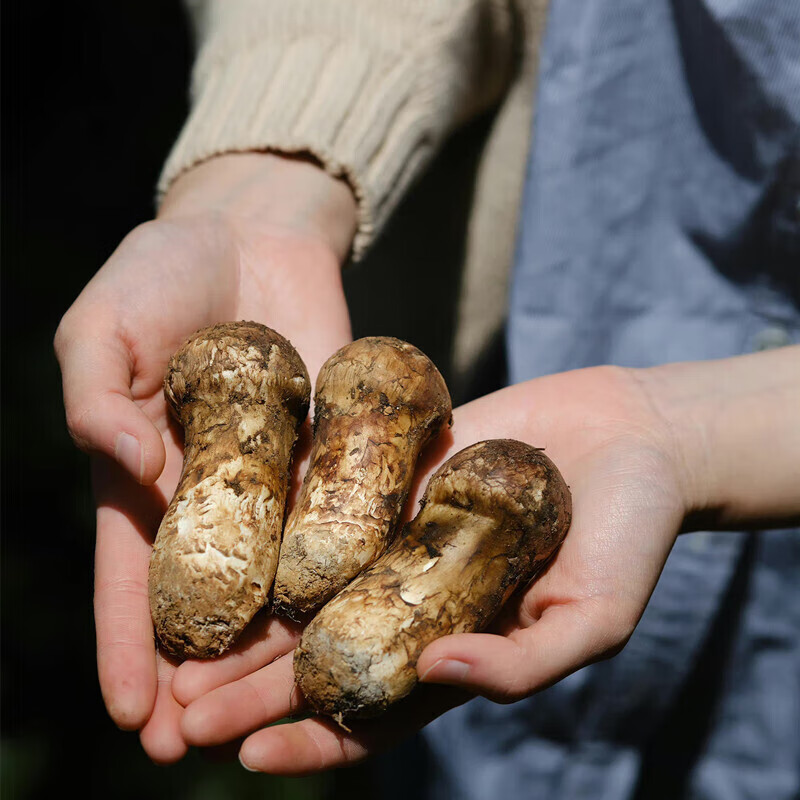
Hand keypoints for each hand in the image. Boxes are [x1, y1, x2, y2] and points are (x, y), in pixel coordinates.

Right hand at [54, 152, 356, 761]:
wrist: (253, 231)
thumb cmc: (160, 272)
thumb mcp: (99, 329)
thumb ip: (96, 399)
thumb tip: (127, 468)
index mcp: (148, 472)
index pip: (133, 576)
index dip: (129, 645)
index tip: (134, 717)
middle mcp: (220, 489)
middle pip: (212, 595)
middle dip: (204, 670)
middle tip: (204, 747)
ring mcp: (285, 473)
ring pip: (283, 569)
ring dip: (278, 637)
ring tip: (282, 706)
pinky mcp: (339, 445)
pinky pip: (346, 508)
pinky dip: (350, 558)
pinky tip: (360, 613)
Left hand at [171, 365, 690, 771]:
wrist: (632, 437)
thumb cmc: (632, 535)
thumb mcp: (595, 618)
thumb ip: (523, 662)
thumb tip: (438, 675)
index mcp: (458, 645)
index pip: (374, 710)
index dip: (314, 740)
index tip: (250, 758)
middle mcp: (417, 595)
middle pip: (320, 652)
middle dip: (253, 688)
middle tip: (182, 713)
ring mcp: (402, 534)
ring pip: (309, 583)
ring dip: (248, 616)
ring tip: (179, 644)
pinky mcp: (399, 475)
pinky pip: (330, 498)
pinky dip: (281, 520)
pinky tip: (225, 534)